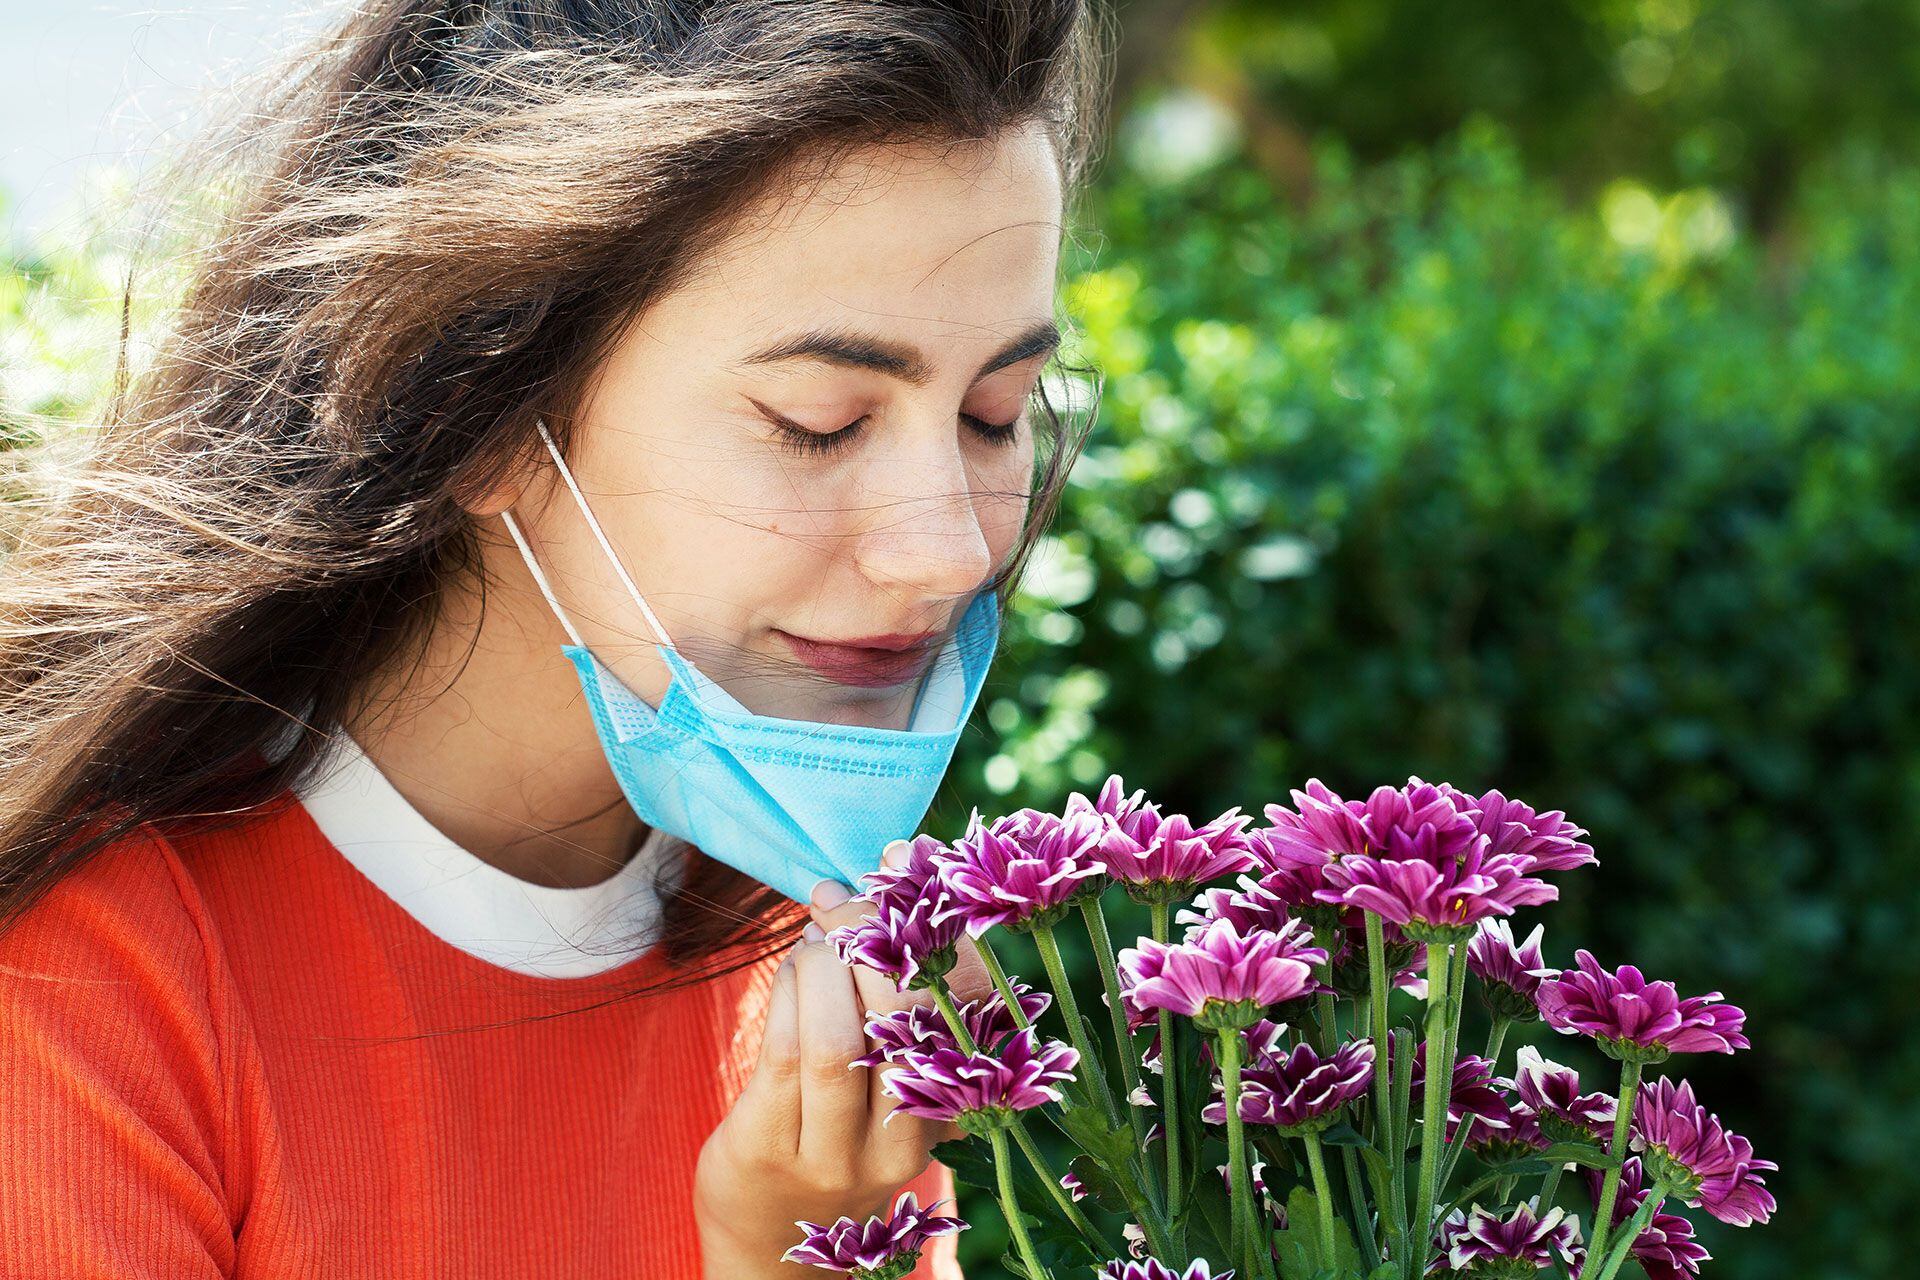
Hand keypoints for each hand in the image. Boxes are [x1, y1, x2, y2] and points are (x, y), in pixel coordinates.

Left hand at [692, 844, 993, 1277]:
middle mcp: (902, 1140)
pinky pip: (784, 1049)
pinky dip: (789, 988)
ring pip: (837, 1038)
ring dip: (823, 963)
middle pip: (906, 1022)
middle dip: (871, 939)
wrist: (773, 1240)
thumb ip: (901, 985)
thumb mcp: (891, 1076)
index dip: (943, 934)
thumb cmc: (839, 1129)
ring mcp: (836, 1152)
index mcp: (949, 1111)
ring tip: (817, 934)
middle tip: (846, 901)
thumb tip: (892, 861)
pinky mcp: (772, 1147)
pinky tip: (794, 966)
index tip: (905, 870)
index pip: (972, 1012)